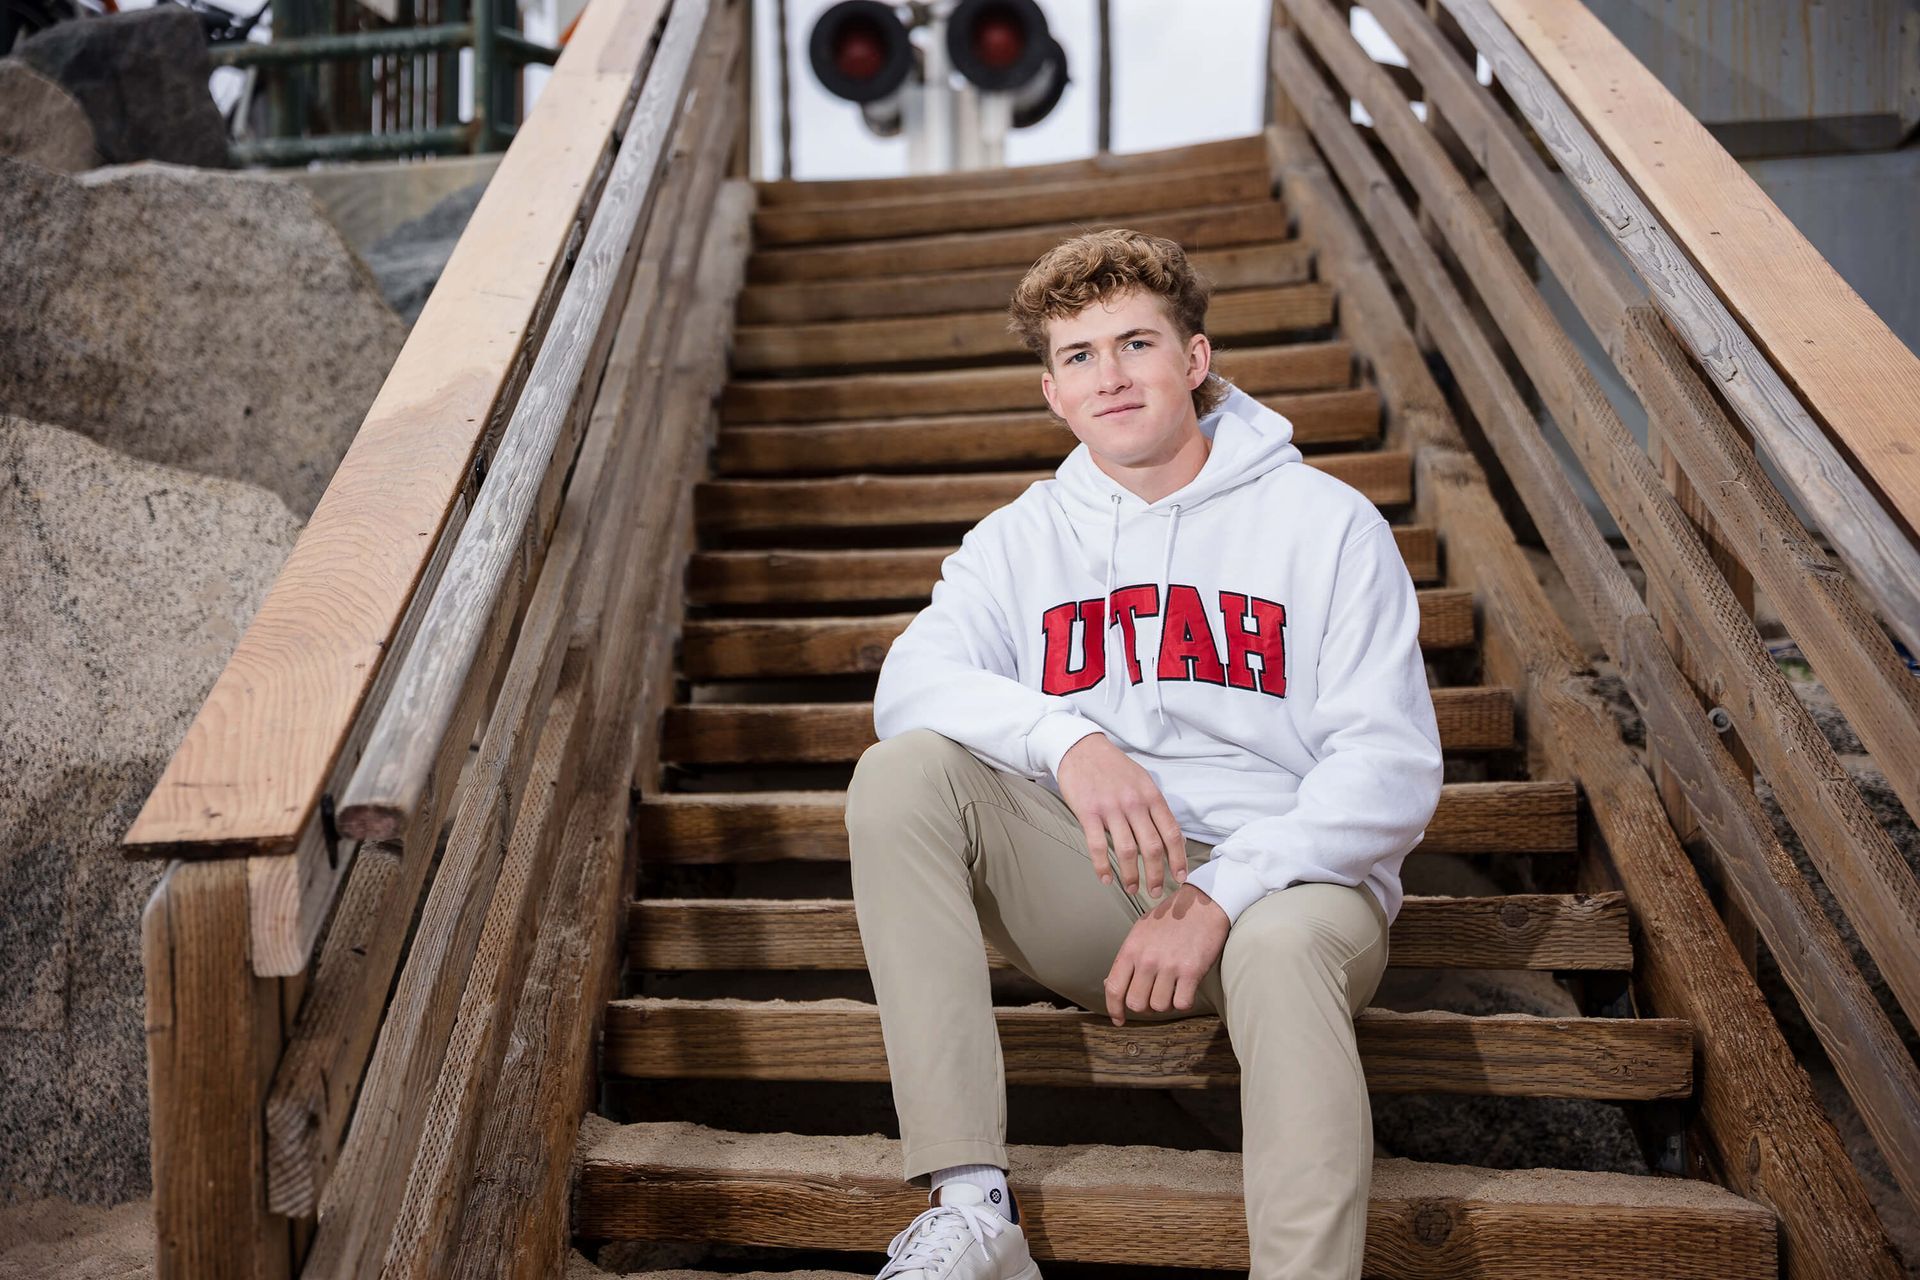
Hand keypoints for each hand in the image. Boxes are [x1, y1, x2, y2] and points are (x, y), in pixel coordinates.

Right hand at [1055, 734, 1188, 896]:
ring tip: (1133, 889)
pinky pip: (1098, 846)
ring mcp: (1111, 808)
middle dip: (1156, 874)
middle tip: (1155, 892)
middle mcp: (1134, 803)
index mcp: (1151, 795)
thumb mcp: (1142, 780)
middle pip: (1152, 847)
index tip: (1179, 877)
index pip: (1171, 833)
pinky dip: (1103, 866)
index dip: (1178, 858)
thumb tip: (1168, 836)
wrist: (1081, 748)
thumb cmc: (1113, 767)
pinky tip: (1106, 879)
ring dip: (1131, 875)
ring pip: (1127, 851)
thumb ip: (1154, 806)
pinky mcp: (1088, 812)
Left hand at [1104, 884, 1228, 1025]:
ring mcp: (1169, 965)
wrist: (1203, 903)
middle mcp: (1147, 959)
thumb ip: (1127, 958)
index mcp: (1131, 948)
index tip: (1119, 1019)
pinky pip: (1181, 1003)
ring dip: (1165, 1004)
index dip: (1114, 1009)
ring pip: (1159, 1006)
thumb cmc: (1171, 918)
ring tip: (1171, 990)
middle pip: (1136, 1003)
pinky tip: (1185, 989)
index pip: (1113, 988)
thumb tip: (1110, 984)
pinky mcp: (1191, 971)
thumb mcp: (1140, 932)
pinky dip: (1183, 1002)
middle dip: (1144, 1007)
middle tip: (1153, 998)